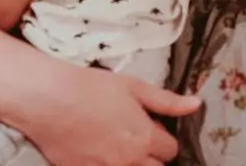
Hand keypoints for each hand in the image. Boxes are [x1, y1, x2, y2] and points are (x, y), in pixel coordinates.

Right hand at [20, 65, 200, 165]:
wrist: (49, 99)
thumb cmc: (90, 88)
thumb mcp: (133, 87)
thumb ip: (167, 101)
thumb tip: (196, 105)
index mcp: (145, 138)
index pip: (170, 150)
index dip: (163, 137)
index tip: (151, 126)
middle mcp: (129, 161)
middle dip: (151, 155)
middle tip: (135, 137)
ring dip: (131, 162)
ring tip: (116, 143)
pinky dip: (106, 165)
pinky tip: (96, 148)